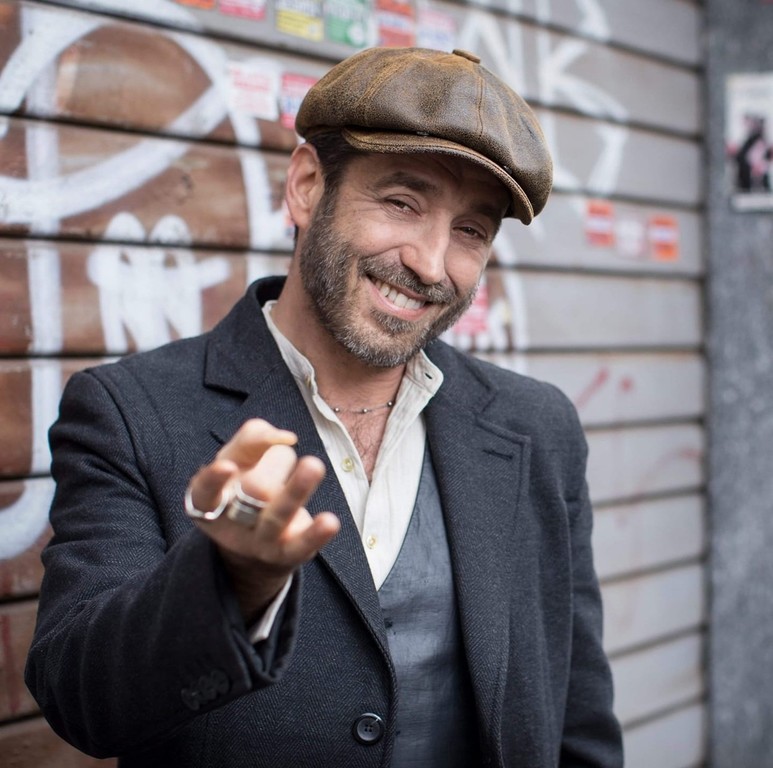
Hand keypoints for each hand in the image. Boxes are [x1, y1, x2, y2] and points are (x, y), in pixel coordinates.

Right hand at [186, 419, 339, 620]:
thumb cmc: (244, 484)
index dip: (214, 480)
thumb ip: (252, 437)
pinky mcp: (287, 554)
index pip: (205, 491)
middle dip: (276, 462)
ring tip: (313, 465)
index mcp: (209, 501)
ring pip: (278, 517)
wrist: (252, 544)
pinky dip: (316, 535)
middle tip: (284, 456)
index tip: (227, 466)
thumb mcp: (237, 457)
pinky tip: (330, 521)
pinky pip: (302, 545)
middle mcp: (232, 524)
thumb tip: (286, 437)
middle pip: (254, 488)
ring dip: (297, 490)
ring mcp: (260, 542)